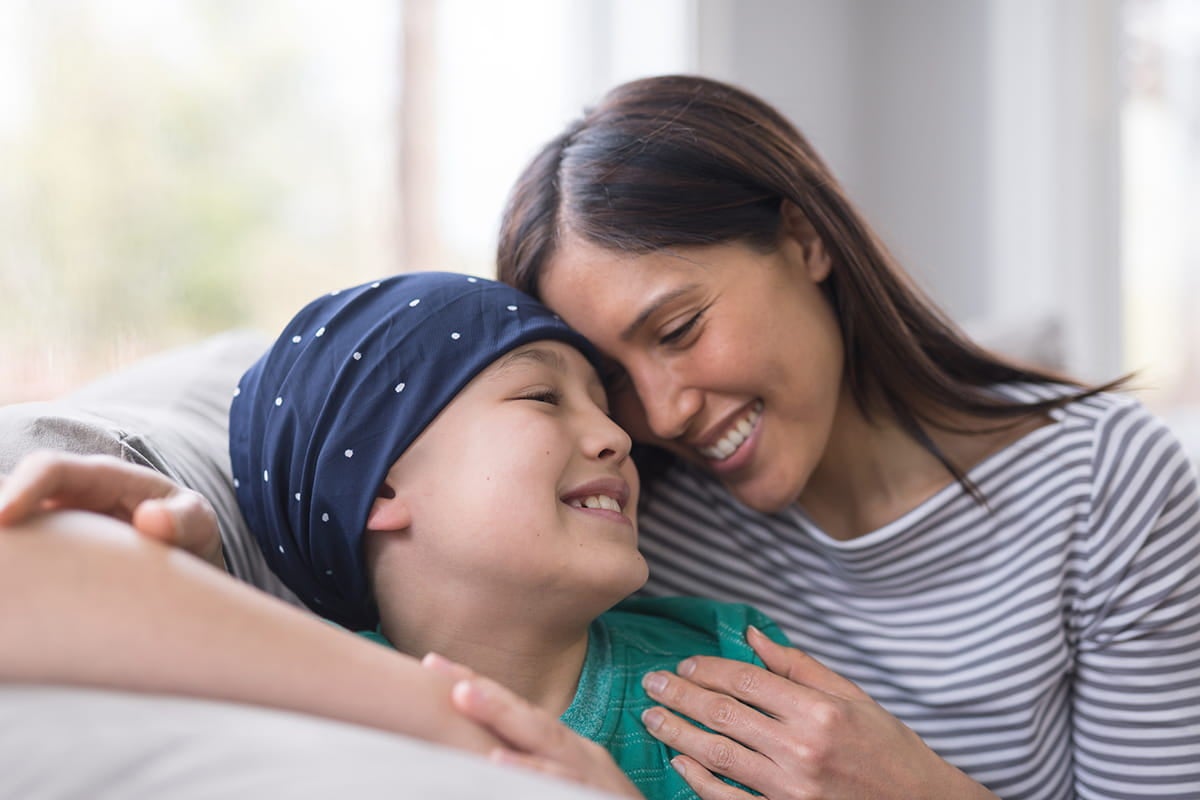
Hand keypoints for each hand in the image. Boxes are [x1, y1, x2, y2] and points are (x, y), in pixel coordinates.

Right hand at [0, 450, 223, 568]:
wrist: (187, 559)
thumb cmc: (189, 531)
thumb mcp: (198, 523)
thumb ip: (185, 519)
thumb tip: (150, 520)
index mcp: (103, 478)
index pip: (51, 469)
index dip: (23, 488)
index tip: (1, 518)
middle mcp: (69, 496)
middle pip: (12, 494)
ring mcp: (55, 524)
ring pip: (13, 530)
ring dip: (4, 548)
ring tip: (2, 576)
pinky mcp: (51, 553)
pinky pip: (22, 556)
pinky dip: (13, 568)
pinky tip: (13, 592)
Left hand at [422, 653, 643, 797]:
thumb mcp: (562, 778)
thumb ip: (529, 761)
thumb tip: (481, 752)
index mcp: (561, 747)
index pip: (515, 710)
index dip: (476, 684)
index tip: (433, 665)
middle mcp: (575, 753)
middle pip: (527, 716)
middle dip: (485, 691)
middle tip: (440, 669)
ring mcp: (587, 774)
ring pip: (545, 742)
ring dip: (504, 716)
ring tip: (464, 695)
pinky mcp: (595, 797)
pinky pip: (561, 783)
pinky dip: (534, 772)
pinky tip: (501, 762)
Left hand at [639, 626, 996, 799]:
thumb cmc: (890, 750)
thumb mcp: (854, 698)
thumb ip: (799, 667)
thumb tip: (752, 636)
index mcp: (818, 711)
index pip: (745, 681)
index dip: (707, 670)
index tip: (683, 665)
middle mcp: (801, 749)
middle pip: (723, 714)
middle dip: (679, 695)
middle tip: (651, 683)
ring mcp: (790, 790)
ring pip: (717, 754)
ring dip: (678, 732)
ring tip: (652, 717)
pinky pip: (727, 799)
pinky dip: (699, 780)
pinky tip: (679, 762)